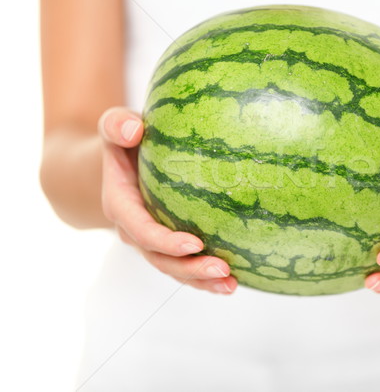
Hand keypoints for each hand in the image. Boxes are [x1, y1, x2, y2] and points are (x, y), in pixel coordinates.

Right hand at [98, 107, 236, 293]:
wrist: (120, 162)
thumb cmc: (123, 140)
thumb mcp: (114, 126)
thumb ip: (116, 125)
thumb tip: (132, 129)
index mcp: (121, 206)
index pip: (142, 230)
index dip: (166, 242)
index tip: (196, 243)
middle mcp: (135, 230)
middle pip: (161, 259)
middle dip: (190, 269)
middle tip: (223, 270)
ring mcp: (152, 241)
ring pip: (175, 269)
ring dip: (201, 280)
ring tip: (231, 284)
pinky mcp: (169, 243)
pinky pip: (186, 264)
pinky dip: (206, 276)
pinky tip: (234, 279)